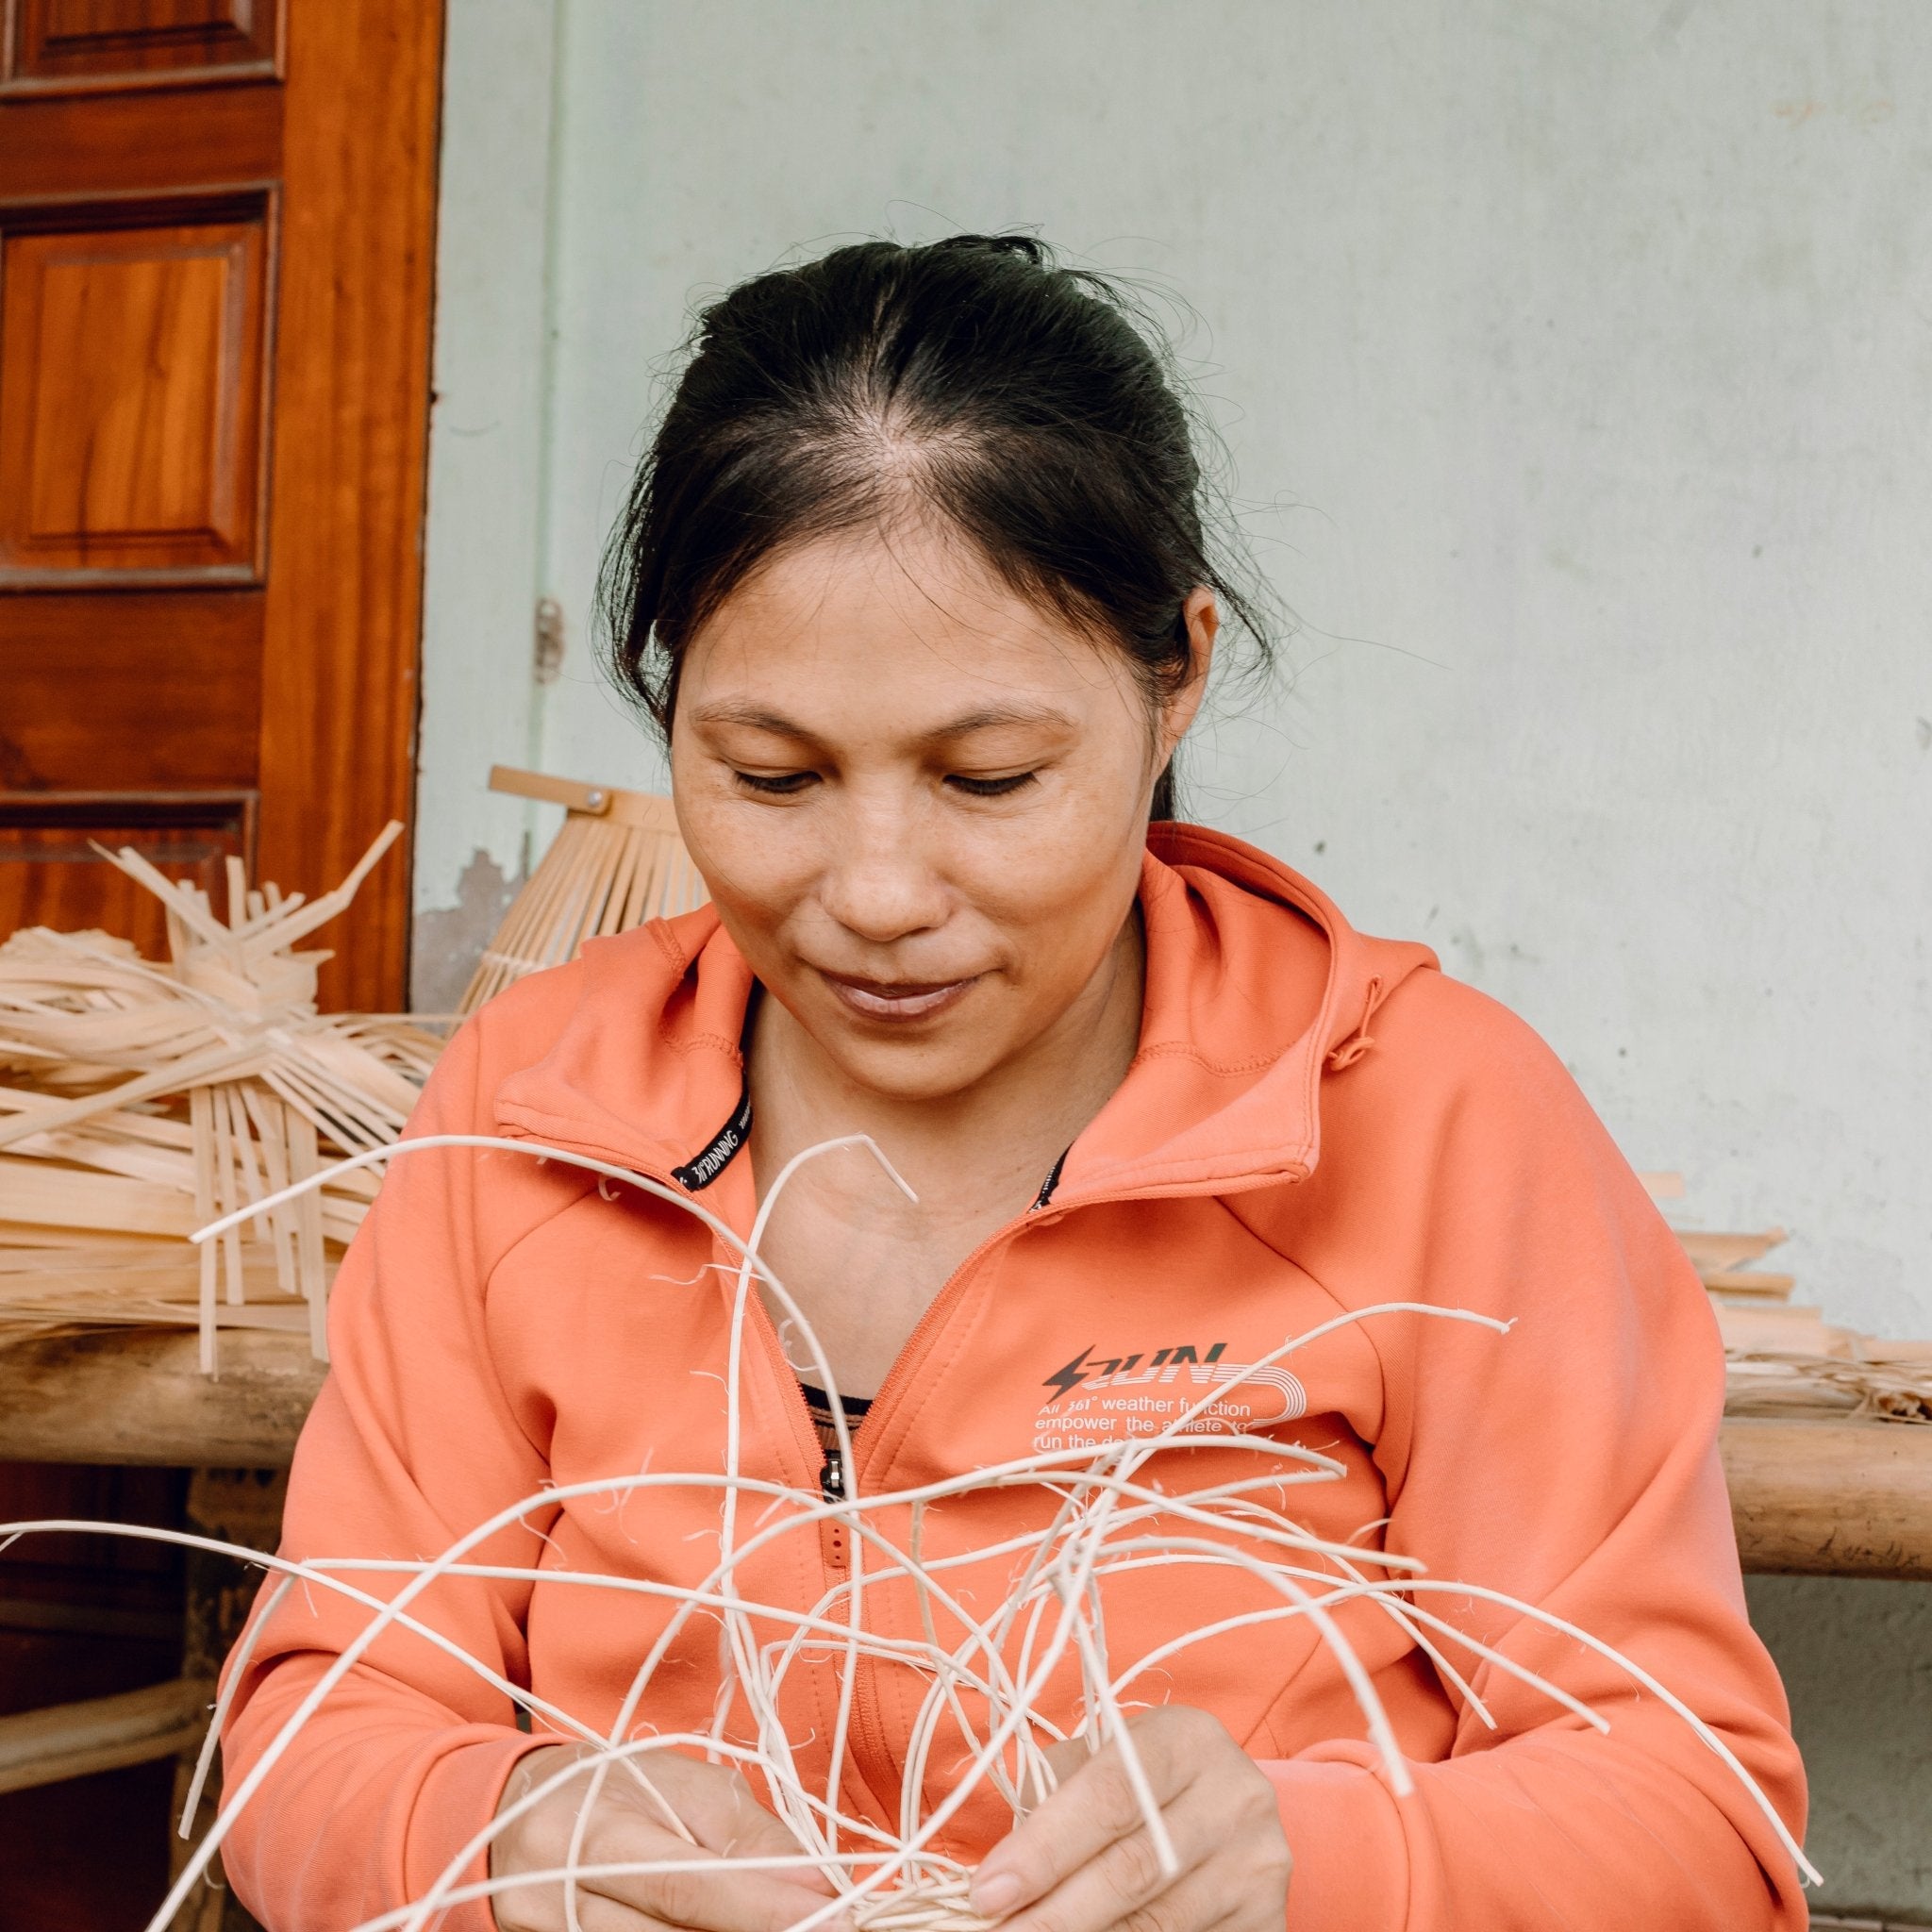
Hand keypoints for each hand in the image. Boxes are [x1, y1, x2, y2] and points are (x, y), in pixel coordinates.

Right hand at [490, 1742, 843, 1931]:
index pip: (689, 1883)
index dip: (762, 1907)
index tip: (835, 1917)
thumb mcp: (683, 1785)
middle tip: (823, 1931)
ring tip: (780, 1927)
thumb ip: (750, 1838)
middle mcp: (564, 1893)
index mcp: (599, 1828)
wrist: (507, 1813)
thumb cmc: (614, 1788)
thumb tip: (821, 1888)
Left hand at [968, 1708, 1290, 1931]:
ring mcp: (1259, 1860)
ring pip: (1157, 1922)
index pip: (1108, 1797)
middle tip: (1001, 1931)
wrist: (1227, 1808)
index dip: (1043, 1850)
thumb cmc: (1142, 1781)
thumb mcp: (1104, 1760)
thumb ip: (1057, 1794)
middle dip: (1054, 1912)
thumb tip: (1001, 1871)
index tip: (989, 1890)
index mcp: (1188, 1737)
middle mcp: (1236, 1794)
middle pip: (1131, 1868)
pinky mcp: (1270, 1915)